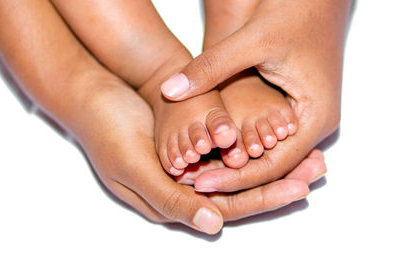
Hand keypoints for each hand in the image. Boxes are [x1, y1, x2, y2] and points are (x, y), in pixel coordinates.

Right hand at [73, 78, 325, 232]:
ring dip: (275, 162)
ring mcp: (194, 165)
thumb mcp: (133, 168)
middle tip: (318, 169)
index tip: (300, 187)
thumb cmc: (108, 131)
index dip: (264, 198)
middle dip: (281, 181)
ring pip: (242, 169)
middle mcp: (187, 187)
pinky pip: (233, 148)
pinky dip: (258, 144)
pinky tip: (279, 137)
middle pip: (243, 190)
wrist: (96, 95)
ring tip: (310, 155)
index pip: (227, 207)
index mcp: (171, 201)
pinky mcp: (197, 143)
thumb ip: (171, 199)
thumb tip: (214, 225)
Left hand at [161, 0, 350, 190]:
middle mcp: (315, 125)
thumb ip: (209, 68)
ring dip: (236, 165)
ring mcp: (307, 119)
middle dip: (233, 177)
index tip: (200, 184)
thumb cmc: (294, 13)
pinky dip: (243, 147)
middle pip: (271, 167)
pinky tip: (216, 150)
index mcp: (315, 117)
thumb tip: (168, 91)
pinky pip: (269, 140)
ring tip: (200, 173)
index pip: (273, 167)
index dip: (234, 178)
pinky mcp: (295, 111)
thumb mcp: (251, 41)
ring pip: (269, 156)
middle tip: (194, 183)